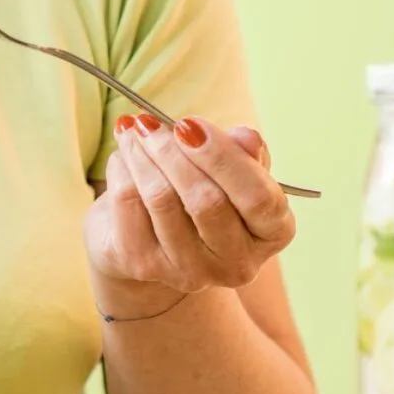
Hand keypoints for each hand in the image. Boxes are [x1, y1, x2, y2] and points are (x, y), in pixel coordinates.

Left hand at [84, 115, 294, 312]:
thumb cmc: (204, 190)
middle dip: (173, 151)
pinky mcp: (144, 265)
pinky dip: (122, 170)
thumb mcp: (231, 168)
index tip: (191, 125)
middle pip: (206, 201)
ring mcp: (190, 271)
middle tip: (151, 121)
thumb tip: (247, 137)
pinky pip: (129, 205)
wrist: (154, 239)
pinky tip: (122, 155)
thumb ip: (243, 152)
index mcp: (271, 233)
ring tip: (134, 129)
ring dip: (142, 154)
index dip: (224, 157)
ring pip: (162, 199)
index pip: (259, 199)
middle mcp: (237, 263)